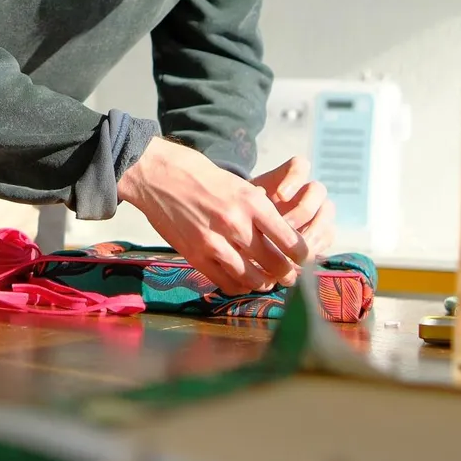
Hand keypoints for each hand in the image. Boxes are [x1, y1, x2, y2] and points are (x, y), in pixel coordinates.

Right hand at [117, 138, 302, 293]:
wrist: (157, 174)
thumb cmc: (199, 175)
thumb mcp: (238, 184)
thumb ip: (258, 211)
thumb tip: (278, 236)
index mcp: (252, 202)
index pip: (291, 241)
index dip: (303, 256)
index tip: (303, 259)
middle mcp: (236, 224)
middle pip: (276, 265)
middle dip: (288, 275)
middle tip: (290, 276)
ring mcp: (214, 242)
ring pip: (253, 279)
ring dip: (264, 283)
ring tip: (267, 281)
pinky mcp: (195, 255)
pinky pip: (226, 282)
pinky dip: (239, 286)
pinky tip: (241, 280)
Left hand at [251, 157, 335, 259]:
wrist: (249, 238)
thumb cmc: (245, 217)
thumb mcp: (244, 208)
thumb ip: (253, 201)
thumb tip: (260, 195)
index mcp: (288, 179)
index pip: (300, 166)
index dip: (294, 178)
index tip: (280, 195)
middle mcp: (306, 193)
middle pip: (317, 190)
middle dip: (303, 209)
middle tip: (286, 226)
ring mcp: (317, 212)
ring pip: (327, 213)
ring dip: (313, 229)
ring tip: (295, 246)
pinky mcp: (323, 233)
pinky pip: (329, 235)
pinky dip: (317, 246)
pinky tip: (302, 258)